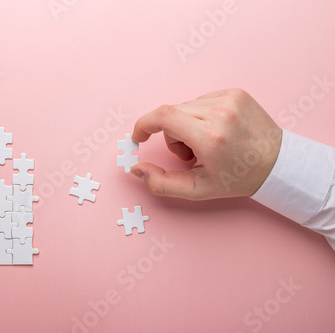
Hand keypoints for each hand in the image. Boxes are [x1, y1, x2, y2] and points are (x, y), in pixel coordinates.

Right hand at [130, 88, 281, 199]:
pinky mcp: (235, 92)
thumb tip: (136, 168)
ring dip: (186, 125)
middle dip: (170, 134)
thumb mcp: (198, 190)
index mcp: (210, 137)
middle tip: (190, 154)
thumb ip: (161, 183)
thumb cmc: (239, 178)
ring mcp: (229, 99)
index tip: (139, 136)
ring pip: (185, 107)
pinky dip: (200, 116)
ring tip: (206, 143)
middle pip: (171, 114)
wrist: (278, 163)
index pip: (163, 116)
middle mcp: (219, 113)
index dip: (144, 124)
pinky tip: (216, 130)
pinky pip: (200, 101)